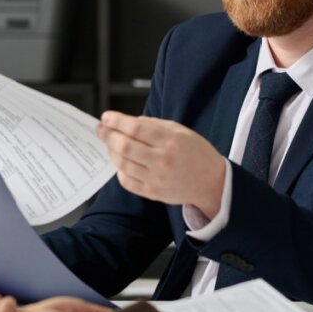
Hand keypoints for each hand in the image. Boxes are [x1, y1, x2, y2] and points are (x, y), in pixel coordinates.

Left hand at [96, 111, 225, 217]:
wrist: (211, 182)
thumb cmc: (196, 153)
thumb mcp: (180, 130)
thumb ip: (154, 125)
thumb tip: (128, 122)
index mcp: (171, 140)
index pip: (136, 128)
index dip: (116, 121)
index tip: (106, 117)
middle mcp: (162, 160)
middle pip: (124, 146)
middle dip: (107, 135)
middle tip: (101, 129)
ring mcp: (156, 178)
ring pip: (122, 163)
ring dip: (111, 151)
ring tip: (109, 144)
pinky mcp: (152, 193)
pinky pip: (127, 181)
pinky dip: (119, 170)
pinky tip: (120, 162)